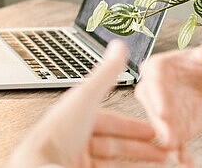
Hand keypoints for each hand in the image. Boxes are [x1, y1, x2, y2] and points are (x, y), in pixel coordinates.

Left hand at [8, 41, 169, 167]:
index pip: (109, 120)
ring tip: (161, 161)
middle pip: (113, 142)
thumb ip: (105, 74)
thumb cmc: (57, 134)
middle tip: (163, 148)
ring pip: (113, 160)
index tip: (152, 129)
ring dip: (138, 160)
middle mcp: (75, 138)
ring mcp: (76, 158)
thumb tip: (119, 46)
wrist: (38, 167)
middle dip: (141, 145)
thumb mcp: (86, 98)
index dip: (133, 125)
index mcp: (75, 116)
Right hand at [135, 35, 201, 162]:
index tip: (164, 110)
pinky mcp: (171, 128)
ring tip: (177, 151)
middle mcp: (153, 89)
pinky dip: (178, 153)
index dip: (158, 95)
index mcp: (158, 67)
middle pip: (152, 106)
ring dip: (167, 140)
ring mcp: (161, 111)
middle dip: (160, 123)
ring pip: (159, 127)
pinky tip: (186, 161)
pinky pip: (172, 142)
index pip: (153, 78)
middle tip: (169, 136)